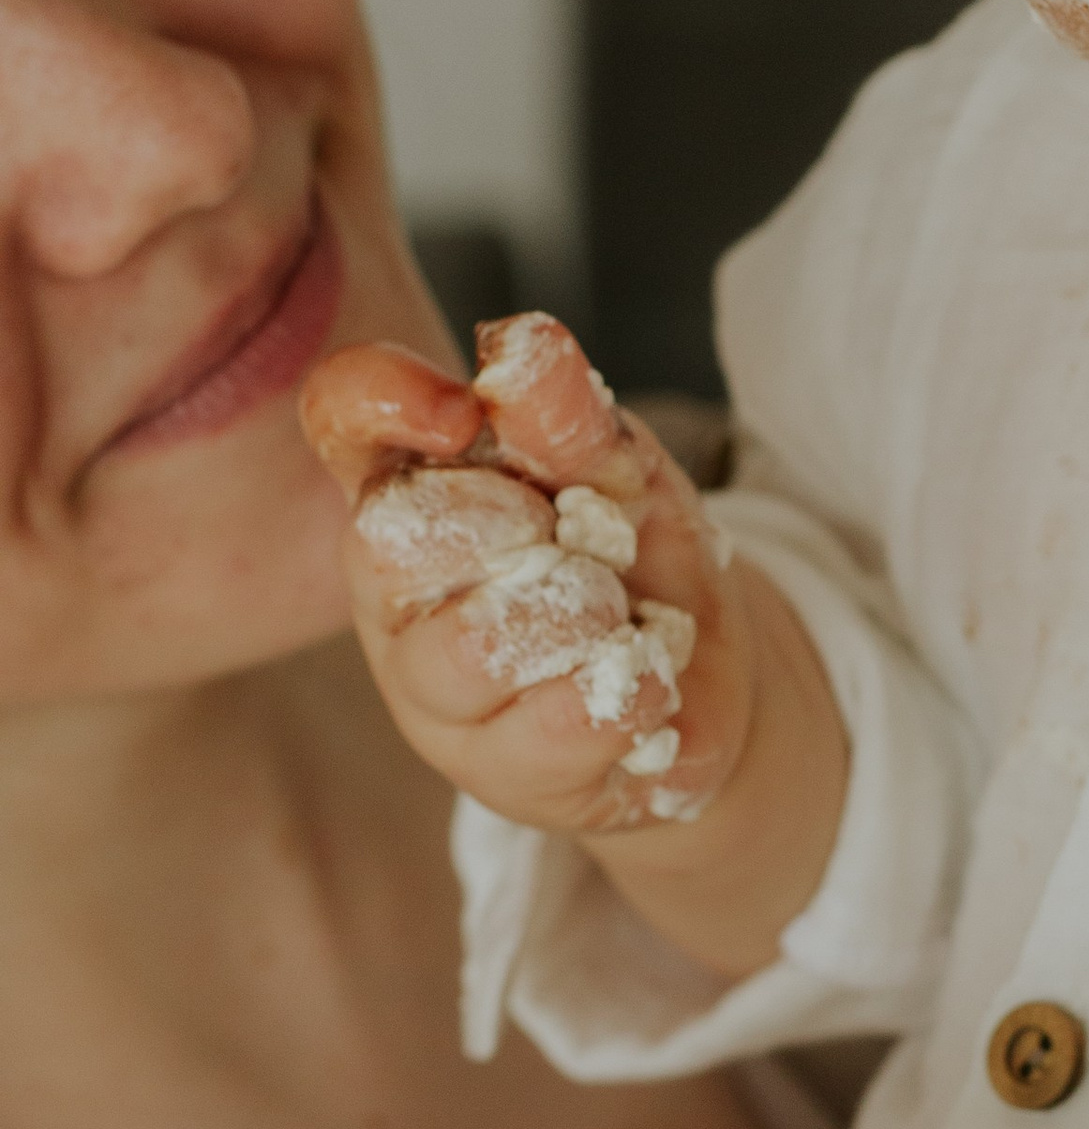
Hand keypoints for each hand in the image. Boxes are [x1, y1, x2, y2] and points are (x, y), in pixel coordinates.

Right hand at [303, 315, 845, 977]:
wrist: (709, 686)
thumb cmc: (635, 559)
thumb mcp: (618, 466)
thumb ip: (568, 412)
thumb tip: (519, 349)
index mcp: (408, 493)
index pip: (339, 419)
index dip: (382, 398)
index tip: (462, 413)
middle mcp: (397, 597)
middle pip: (399, 540)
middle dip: (518, 528)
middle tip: (576, 545)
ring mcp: (436, 697)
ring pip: (471, 649)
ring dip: (582, 618)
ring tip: (618, 619)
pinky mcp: (501, 779)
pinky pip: (557, 727)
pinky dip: (634, 688)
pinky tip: (647, 681)